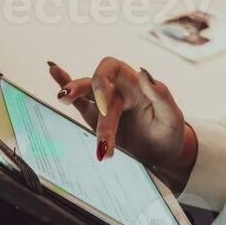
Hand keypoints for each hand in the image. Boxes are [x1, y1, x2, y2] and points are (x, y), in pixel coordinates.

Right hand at [48, 58, 190, 173]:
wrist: (163, 156)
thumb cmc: (169, 132)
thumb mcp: (172, 116)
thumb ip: (161, 95)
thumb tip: (143, 72)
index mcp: (134, 83)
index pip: (111, 67)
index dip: (102, 81)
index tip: (104, 106)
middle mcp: (116, 89)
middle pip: (94, 84)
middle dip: (92, 100)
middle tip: (95, 121)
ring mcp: (104, 104)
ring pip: (83, 92)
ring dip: (73, 96)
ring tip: (63, 100)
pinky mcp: (96, 119)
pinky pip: (78, 101)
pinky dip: (63, 83)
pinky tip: (53, 69)